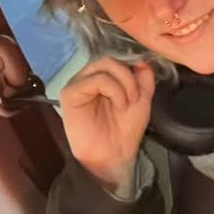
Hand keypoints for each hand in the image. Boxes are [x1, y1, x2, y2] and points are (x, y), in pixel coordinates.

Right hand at [58, 58, 154, 195]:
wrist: (114, 155)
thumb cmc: (125, 129)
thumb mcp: (142, 98)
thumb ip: (143, 78)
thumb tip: (143, 60)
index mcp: (103, 77)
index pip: (117, 58)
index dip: (133, 67)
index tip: (142, 86)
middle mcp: (88, 77)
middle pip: (111, 59)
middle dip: (129, 76)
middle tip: (136, 97)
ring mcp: (78, 83)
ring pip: (105, 64)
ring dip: (124, 82)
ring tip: (127, 103)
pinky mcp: (70, 93)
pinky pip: (96, 79)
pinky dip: (114, 89)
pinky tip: (120, 105)